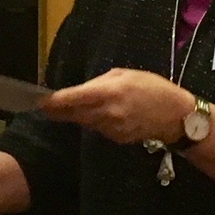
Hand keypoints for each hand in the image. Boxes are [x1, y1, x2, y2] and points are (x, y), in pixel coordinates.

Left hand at [39, 68, 194, 145]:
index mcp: (108, 93)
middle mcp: (106, 113)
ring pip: (84, 122)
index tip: (39, 101)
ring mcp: (110, 129)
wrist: (175, 117)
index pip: (72, 99)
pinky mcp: (115, 139)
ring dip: (75, 115)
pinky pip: (97, 128)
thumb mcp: (125, 75)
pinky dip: (93, 121)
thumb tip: (82, 91)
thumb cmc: (152, 88)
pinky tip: (99, 114)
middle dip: (57, 111)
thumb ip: (100, 82)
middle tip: (44, 106)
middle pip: (73, 114)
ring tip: (68, 108)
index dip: (53, 101)